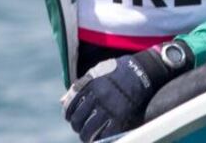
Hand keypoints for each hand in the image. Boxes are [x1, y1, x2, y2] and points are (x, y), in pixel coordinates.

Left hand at [62, 43, 189, 141]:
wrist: (143, 70)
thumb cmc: (119, 70)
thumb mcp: (97, 71)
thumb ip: (80, 85)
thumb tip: (63, 101)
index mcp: (90, 84)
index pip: (71, 105)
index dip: (68, 114)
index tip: (70, 118)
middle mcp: (97, 96)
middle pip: (78, 119)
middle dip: (77, 126)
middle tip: (80, 128)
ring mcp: (109, 107)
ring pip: (89, 129)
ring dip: (86, 135)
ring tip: (87, 136)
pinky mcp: (121, 116)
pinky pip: (106, 133)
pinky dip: (101, 138)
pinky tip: (100, 138)